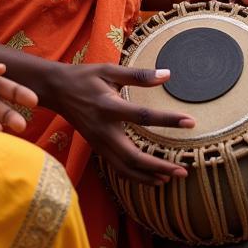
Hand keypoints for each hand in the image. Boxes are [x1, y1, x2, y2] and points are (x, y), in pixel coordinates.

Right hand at [46, 62, 194, 184]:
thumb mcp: (110, 70)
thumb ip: (139, 75)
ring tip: (171, 178)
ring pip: (125, 168)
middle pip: (133, 157)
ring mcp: (99, 142)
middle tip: (183, 171)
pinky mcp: (97, 148)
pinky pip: (117, 168)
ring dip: (148, 176)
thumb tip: (168, 74)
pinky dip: (135, 177)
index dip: (168, 120)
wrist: (57, 90)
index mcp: (109, 106)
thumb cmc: (85, 77)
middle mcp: (104, 129)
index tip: (190, 122)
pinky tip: (151, 178)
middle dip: (159, 167)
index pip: (143, 116)